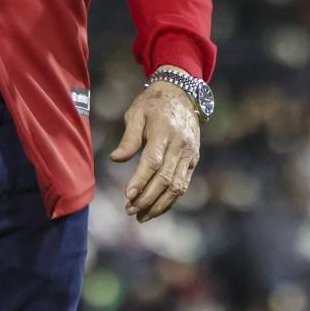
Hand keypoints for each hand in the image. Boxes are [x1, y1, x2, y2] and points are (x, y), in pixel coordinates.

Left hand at [109, 70, 202, 221]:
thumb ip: (129, 138)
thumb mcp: (136, 113)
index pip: (153, 161)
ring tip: (141, 216)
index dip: (141, 180)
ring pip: (177, 186)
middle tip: (130, 210)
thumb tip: (116, 159)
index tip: (128, 196)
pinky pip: (183, 184)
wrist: (181, 94)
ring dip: (159, 205)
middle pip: (166, 179)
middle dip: (147, 198)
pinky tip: (156, 208)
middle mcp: (180, 145)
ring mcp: (189, 154)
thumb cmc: (153, 103)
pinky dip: (170, 200)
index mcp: (164, 131)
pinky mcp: (193, 160)